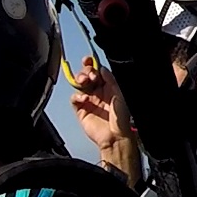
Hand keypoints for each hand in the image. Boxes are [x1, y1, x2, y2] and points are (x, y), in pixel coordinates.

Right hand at [69, 56, 141, 184]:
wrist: (115, 135)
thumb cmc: (121, 117)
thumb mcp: (119, 93)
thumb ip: (110, 79)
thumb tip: (101, 68)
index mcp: (108, 87)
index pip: (97, 72)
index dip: (92, 65)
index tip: (89, 61)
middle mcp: (98, 92)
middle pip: (87, 76)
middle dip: (86, 72)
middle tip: (90, 75)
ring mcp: (89, 101)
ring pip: (79, 85)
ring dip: (80, 80)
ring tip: (84, 82)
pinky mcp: (81, 110)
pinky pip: (74, 98)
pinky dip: (77, 96)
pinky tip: (85, 99)